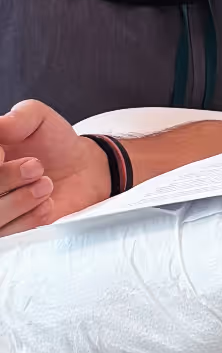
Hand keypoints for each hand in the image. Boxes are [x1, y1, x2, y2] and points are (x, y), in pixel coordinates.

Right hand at [0, 101, 110, 234]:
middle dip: (5, 178)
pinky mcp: (11, 231)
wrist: (82, 170)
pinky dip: (28, 219)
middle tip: (35, 166)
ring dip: (18, 201)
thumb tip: (0, 126)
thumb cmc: (54, 141)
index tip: (4, 153)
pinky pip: (8, 235)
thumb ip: (19, 117)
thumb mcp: (38, 118)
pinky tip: (47, 204)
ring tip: (45, 184)